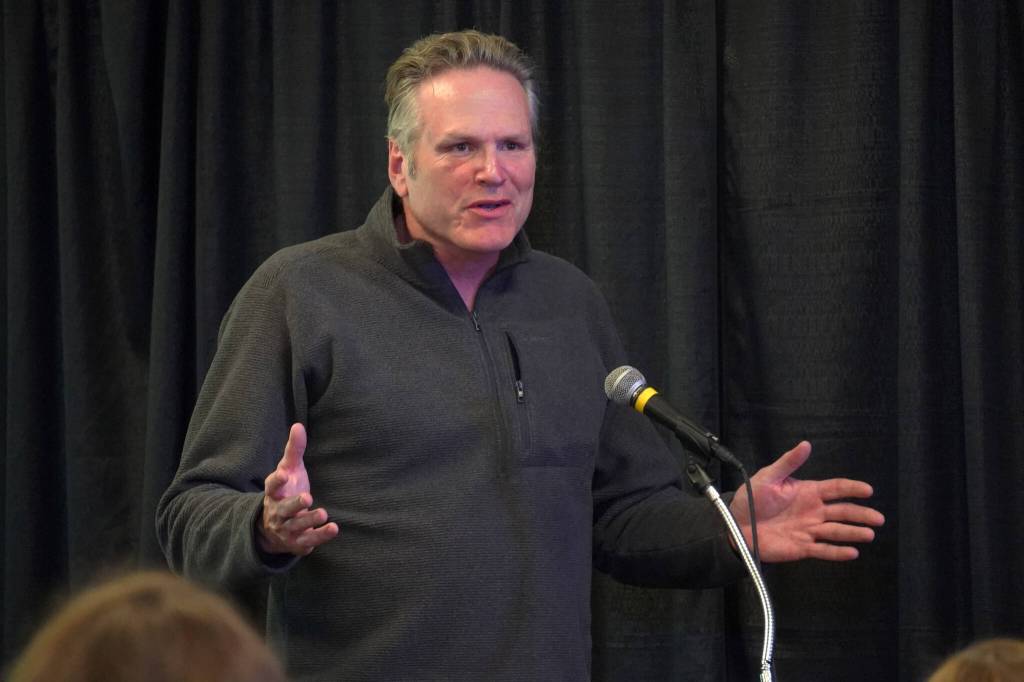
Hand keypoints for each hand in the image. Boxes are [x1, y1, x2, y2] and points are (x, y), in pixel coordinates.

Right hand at [259, 423, 338, 555]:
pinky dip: (319, 536)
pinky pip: (308, 541)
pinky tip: (333, 528)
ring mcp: (286, 529)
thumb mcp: (289, 470)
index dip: (277, 481)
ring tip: (323, 513)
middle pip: (284, 509)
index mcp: (274, 493)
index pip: (271, 486)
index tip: (284, 474)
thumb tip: (298, 425)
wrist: (273, 529)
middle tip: (307, 497)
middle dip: (294, 504)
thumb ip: (294, 450)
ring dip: (309, 521)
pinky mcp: (297, 542)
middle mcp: (277, 512)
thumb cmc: (286, 491)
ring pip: (296, 526)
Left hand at [729, 441, 884, 561]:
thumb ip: (788, 462)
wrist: (736, 523)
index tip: (868, 490)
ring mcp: (809, 530)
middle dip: (861, 514)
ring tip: (868, 534)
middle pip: (843, 512)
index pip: (836, 488)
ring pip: (836, 531)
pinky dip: (837, 552)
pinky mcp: (802, 547)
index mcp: (808, 492)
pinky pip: (823, 550)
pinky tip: (852, 552)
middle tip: (879, 518)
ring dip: (853, 533)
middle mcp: (813, 511)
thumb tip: (806, 444)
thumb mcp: (769, 476)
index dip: (853, 488)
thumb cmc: (752, 498)